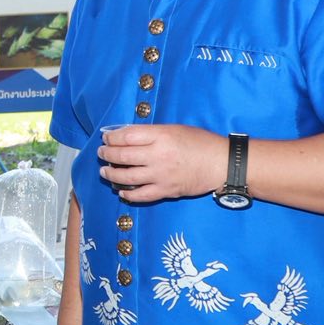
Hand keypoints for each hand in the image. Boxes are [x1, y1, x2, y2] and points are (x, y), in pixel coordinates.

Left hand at [99, 124, 227, 203]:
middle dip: (106, 154)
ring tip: (105, 171)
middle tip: (101, 153)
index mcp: (161, 136)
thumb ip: (152, 133)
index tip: (106, 137)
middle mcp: (158, 155)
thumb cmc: (201, 142)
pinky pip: (141, 195)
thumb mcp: (175, 129)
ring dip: (111, 175)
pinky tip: (121, 191)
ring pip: (127, 177)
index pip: (126, 136)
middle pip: (122, 156)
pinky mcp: (166, 190)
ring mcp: (161, 175)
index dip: (111, 137)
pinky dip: (128, 194)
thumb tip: (128, 135)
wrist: (222, 163)